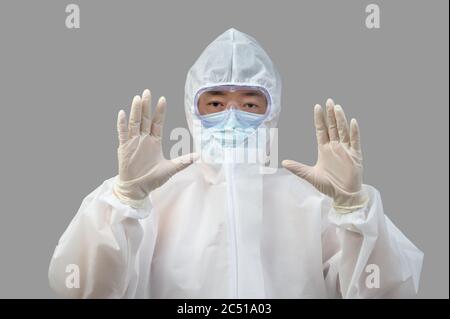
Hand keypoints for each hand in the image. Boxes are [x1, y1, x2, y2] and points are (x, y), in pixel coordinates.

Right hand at [113, 89, 197, 207]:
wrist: (137, 189)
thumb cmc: (152, 179)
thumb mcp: (170, 169)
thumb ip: (183, 161)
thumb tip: (198, 156)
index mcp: (154, 141)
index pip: (157, 122)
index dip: (159, 111)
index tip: (162, 99)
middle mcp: (143, 139)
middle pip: (145, 119)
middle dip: (146, 105)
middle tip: (147, 91)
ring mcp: (133, 142)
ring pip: (134, 123)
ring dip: (136, 111)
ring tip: (137, 98)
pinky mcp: (124, 148)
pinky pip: (122, 134)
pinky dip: (122, 124)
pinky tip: (122, 113)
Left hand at [282, 98, 367, 212]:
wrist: (343, 196)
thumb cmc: (328, 185)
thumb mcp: (310, 175)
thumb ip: (298, 168)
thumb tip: (283, 162)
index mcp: (324, 149)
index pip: (321, 130)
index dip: (319, 119)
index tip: (317, 107)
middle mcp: (335, 147)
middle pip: (333, 127)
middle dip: (330, 115)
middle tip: (329, 101)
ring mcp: (346, 150)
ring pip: (343, 131)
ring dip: (341, 119)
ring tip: (337, 108)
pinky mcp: (355, 156)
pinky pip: (355, 141)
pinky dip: (354, 132)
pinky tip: (352, 122)